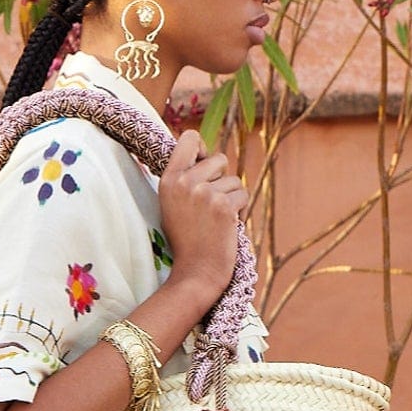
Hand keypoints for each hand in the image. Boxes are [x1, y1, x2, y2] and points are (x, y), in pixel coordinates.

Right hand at [158, 130, 246, 316]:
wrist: (196, 272)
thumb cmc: (187, 240)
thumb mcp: (173, 204)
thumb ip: (184, 178)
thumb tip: (204, 154)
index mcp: (168, 179)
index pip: (190, 138)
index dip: (202, 149)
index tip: (204, 165)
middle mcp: (185, 182)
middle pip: (218, 158)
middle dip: (221, 178)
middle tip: (211, 205)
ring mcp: (204, 193)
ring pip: (233, 179)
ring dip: (231, 197)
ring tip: (217, 219)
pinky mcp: (224, 205)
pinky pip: (243, 194)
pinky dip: (240, 210)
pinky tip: (226, 226)